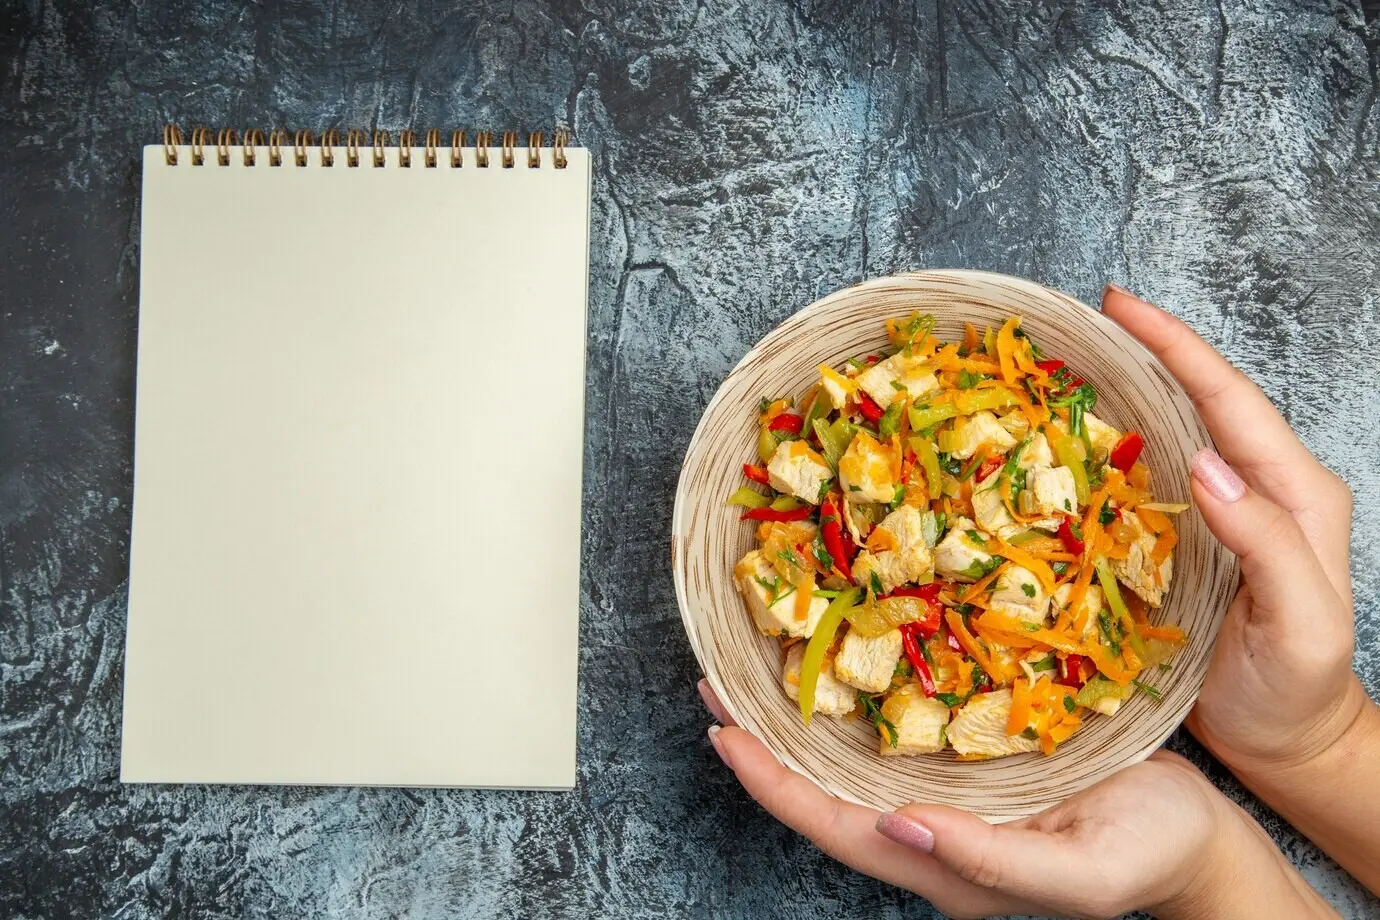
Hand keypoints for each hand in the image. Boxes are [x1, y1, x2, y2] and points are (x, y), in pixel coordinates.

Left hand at [699, 681, 1329, 919]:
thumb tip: (901, 825)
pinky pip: (896, 727)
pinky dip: (857, 693)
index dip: (773, 785)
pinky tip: (844, 653)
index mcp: (946, 863)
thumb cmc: (1151, 853)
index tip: (723, 734)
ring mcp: (948, 790)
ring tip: (752, 666)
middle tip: (715, 684)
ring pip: (851, 757)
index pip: (835, 826)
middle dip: (766, 742)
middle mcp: (930, 826)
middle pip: (825, 790)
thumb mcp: (1082, 873)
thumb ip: (993, 863)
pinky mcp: (973, 754)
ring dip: (800, 716)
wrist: (1198, 834)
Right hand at [1099, 285, 1367, 772]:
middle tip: (1088, 317)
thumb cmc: (1296, 690)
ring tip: (1075, 359)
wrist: (1287, 742)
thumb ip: (1267, 542)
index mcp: (1295, 494)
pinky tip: (1075, 438)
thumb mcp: (1301, 624)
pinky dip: (1113, 446)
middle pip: (1203, 400)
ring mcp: (1221, 514)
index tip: (1123, 307)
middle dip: (1150, 350)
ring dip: (1128, 390)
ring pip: (1175, 432)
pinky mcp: (1188, 540)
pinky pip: (1149, 477)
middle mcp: (1259, 490)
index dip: (1178, 348)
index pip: (1232, 402)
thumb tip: (1204, 464)